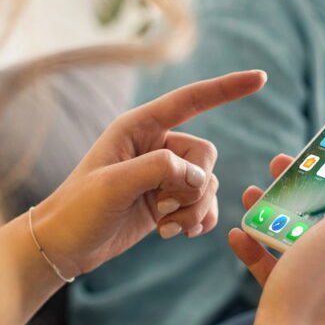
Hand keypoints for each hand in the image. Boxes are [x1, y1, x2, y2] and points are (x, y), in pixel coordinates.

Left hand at [32, 70, 265, 275]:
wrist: (63, 246)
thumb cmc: (79, 208)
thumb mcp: (114, 184)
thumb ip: (160, 169)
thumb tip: (199, 176)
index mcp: (139, 127)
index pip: (191, 100)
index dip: (227, 89)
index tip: (261, 78)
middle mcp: (155, 146)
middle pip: (206, 155)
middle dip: (196, 185)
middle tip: (167, 208)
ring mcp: (163, 175)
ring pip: (208, 183)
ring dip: (195, 209)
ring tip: (167, 227)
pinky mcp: (167, 201)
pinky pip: (203, 204)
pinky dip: (198, 220)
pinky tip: (178, 234)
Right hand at [228, 155, 324, 324]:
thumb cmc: (320, 287)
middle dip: (308, 183)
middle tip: (282, 161)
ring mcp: (320, 277)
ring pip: (298, 232)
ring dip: (275, 210)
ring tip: (252, 192)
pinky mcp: (292, 293)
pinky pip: (273, 262)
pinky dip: (256, 246)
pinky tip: (237, 234)